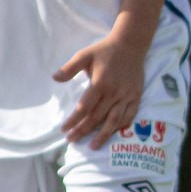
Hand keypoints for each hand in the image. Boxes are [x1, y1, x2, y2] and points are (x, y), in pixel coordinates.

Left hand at [53, 31, 148, 148]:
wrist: (130, 44)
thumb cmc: (105, 50)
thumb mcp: (84, 55)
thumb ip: (69, 68)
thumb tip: (54, 78)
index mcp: (100, 83)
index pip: (84, 108)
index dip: (73, 120)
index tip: (64, 129)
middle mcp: (114, 93)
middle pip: (97, 117)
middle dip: (83, 130)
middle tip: (72, 140)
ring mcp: (127, 96)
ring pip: (114, 120)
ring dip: (103, 135)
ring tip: (93, 146)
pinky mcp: (136, 96)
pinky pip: (129, 115)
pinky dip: (121, 126)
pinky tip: (113, 133)